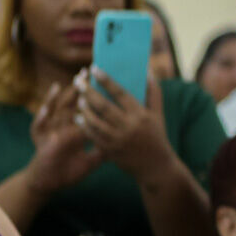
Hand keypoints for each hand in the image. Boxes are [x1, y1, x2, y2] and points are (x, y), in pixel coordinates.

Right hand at [26, 82, 104, 194]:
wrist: (50, 184)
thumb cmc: (70, 171)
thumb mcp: (91, 159)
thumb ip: (104, 148)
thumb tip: (124, 140)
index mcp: (77, 129)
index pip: (87, 107)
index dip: (93, 95)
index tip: (103, 81)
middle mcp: (63, 126)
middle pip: (71, 103)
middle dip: (78, 89)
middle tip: (85, 73)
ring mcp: (51, 132)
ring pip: (54, 110)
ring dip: (58, 97)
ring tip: (63, 84)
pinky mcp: (41, 141)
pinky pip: (39, 127)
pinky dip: (41, 117)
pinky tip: (45, 109)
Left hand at [76, 69, 175, 185]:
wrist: (156, 168)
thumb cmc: (157, 136)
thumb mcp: (158, 114)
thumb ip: (153, 93)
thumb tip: (148, 72)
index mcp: (141, 115)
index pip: (120, 93)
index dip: (106, 80)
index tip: (94, 68)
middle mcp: (128, 127)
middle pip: (102, 106)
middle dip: (87, 91)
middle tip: (77, 80)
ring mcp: (117, 140)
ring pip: (94, 121)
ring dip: (84, 108)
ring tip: (79, 99)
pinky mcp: (110, 151)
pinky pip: (92, 135)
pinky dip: (84, 125)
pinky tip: (79, 116)